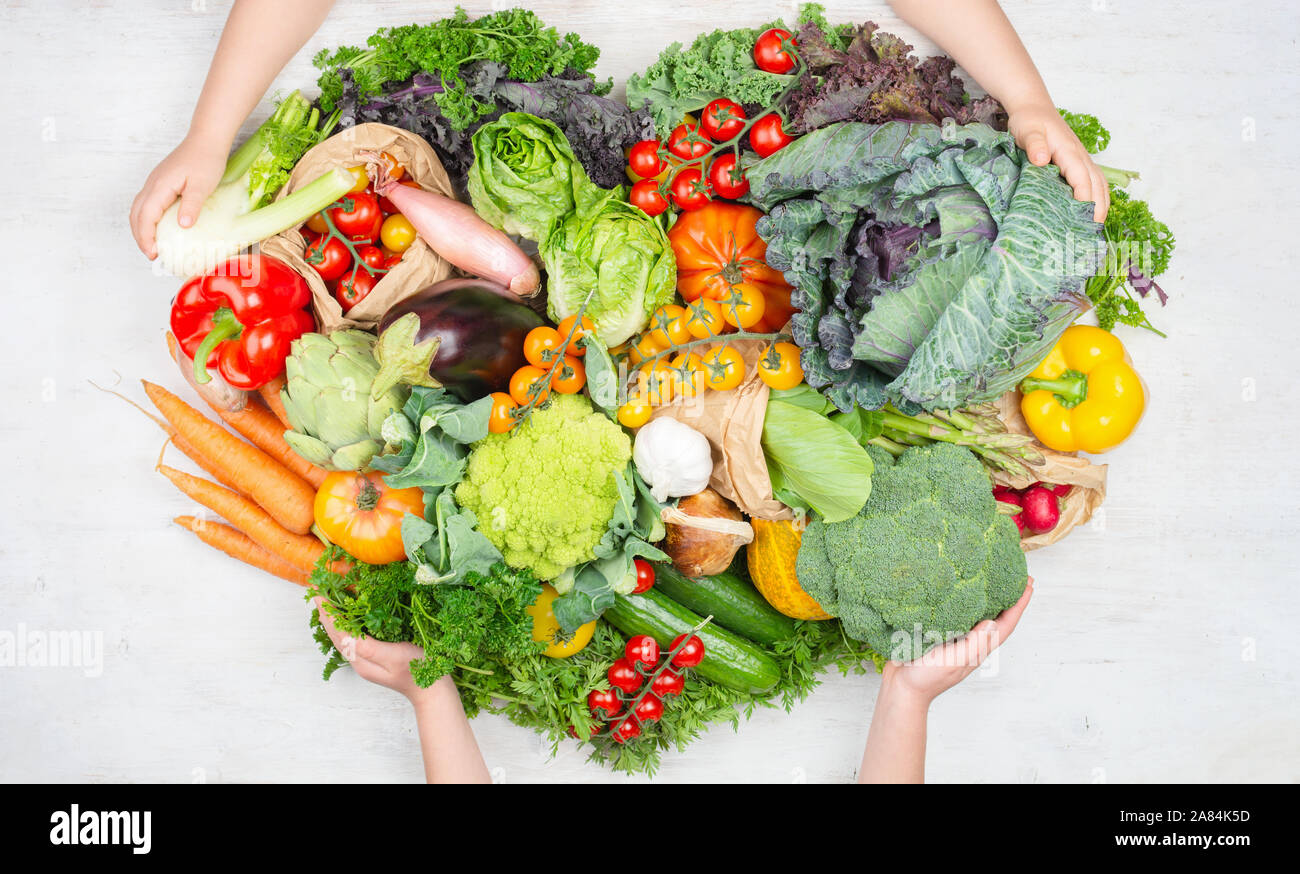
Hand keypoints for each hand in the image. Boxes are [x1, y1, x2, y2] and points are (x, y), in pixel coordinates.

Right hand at [129, 134, 228, 258]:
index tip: (153, 254)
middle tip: (152, 255)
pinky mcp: (161, 182)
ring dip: (141, 228)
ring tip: (152, 245)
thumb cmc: (206, 160)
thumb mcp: (203, 185)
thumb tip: (182, 225)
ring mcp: (155, 182)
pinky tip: (158, 227)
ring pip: (138, 208)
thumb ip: (192, 205)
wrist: (206, 139)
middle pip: (136, 214)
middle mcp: (152, 185)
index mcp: (160, 186)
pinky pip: (147, 203)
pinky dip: (147, 219)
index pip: (145, 216)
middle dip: (140, 236)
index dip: (146, 237)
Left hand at [312, 596, 488, 782]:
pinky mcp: (376, 657)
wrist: (433, 690)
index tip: (319, 595)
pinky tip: (349, 618)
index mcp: (361, 660)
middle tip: (318, 593)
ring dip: (334, 620)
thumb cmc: (417, 670)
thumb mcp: (393, 656)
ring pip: (344, 637)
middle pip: (337, 635)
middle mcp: (360, 661)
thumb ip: (369, 647)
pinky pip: (354, 639)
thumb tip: (346, 635)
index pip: (338, 633)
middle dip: (327, 614)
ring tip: (327, 604)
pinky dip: (347, 625)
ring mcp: (367, 660)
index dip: (328, 613)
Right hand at [882, 576, 1033, 708]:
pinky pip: (956, 613)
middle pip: (997, 617)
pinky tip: (959, 589)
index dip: (1019, 605)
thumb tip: (992, 622)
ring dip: (989, 596)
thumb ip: (973, 644)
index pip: (1005, 625)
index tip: (1029, 584)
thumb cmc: (926, 679)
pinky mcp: (938, 632)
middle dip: (1009, 598)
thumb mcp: (954, 662)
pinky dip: (963, 600)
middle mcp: (970, 641)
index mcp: (977, 648)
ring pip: (977, 613)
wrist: (901, 688)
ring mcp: (955, 637)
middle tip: (1019, 576)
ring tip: (994, 577)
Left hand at [1007, 105, 1109, 221]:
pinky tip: (1090, 214)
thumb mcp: (1027, 130)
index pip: (1082, 178)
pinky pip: (1094, 183)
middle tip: (1090, 234)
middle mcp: (1081, 157)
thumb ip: (1034, 144)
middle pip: (1097, 185)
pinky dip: (1097, 198)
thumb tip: (1042, 160)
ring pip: (1099, 184)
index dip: (1085, 199)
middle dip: (1097, 208)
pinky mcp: (1078, 164)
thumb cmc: (1029, 121)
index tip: (1085, 219)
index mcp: (1069, 151)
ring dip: (1101, 205)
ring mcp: (1082, 160)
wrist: (1034, 109)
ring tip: (1094, 229)